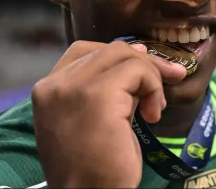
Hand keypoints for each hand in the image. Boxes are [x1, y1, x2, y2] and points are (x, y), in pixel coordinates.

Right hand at [32, 40, 187, 187]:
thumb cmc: (94, 167)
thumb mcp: (95, 117)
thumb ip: (108, 87)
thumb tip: (140, 52)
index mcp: (47, 90)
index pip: (85, 51)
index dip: (119, 57)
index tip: (144, 74)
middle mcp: (55, 84)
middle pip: (109, 50)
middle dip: (144, 63)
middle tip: (168, 82)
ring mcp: (73, 87)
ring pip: (125, 55)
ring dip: (150, 77)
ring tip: (153, 108)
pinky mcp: (98, 95)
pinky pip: (138, 70)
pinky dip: (154, 87)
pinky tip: (152, 115)